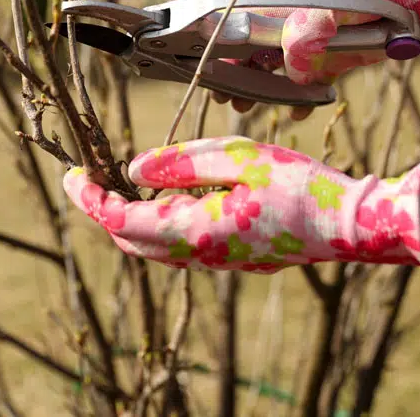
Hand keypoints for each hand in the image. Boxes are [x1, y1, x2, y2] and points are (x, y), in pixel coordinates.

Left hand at [63, 136, 419, 272]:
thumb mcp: (239, 157)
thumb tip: (133, 169)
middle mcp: (200, 255)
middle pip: (131, 240)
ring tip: (124, 180)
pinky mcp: (232, 259)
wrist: (347, 225)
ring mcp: (218, 262)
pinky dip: (159, 222)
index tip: (72, 173)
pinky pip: (180, 246)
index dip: (90, 199)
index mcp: (195, 231)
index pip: (122, 222)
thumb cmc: (299, 185)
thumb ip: (182, 163)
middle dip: (104, 209)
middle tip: (92, 174)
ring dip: (131, 217)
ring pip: (154, 246)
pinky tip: (170, 194)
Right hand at [211, 0, 419, 115]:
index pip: (242, 25)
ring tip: (247, 108)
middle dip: (237, 74)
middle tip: (226, 99)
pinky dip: (303, 99)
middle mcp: (292, 24)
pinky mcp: (335, 61)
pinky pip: (311, 84)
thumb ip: (309, 31)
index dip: (224, 47)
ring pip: (278, 72)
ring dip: (263, 91)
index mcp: (285, 2)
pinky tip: (299, 110)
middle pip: (254, 51)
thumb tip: (293, 72)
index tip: (212, 70)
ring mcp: (313, 44)